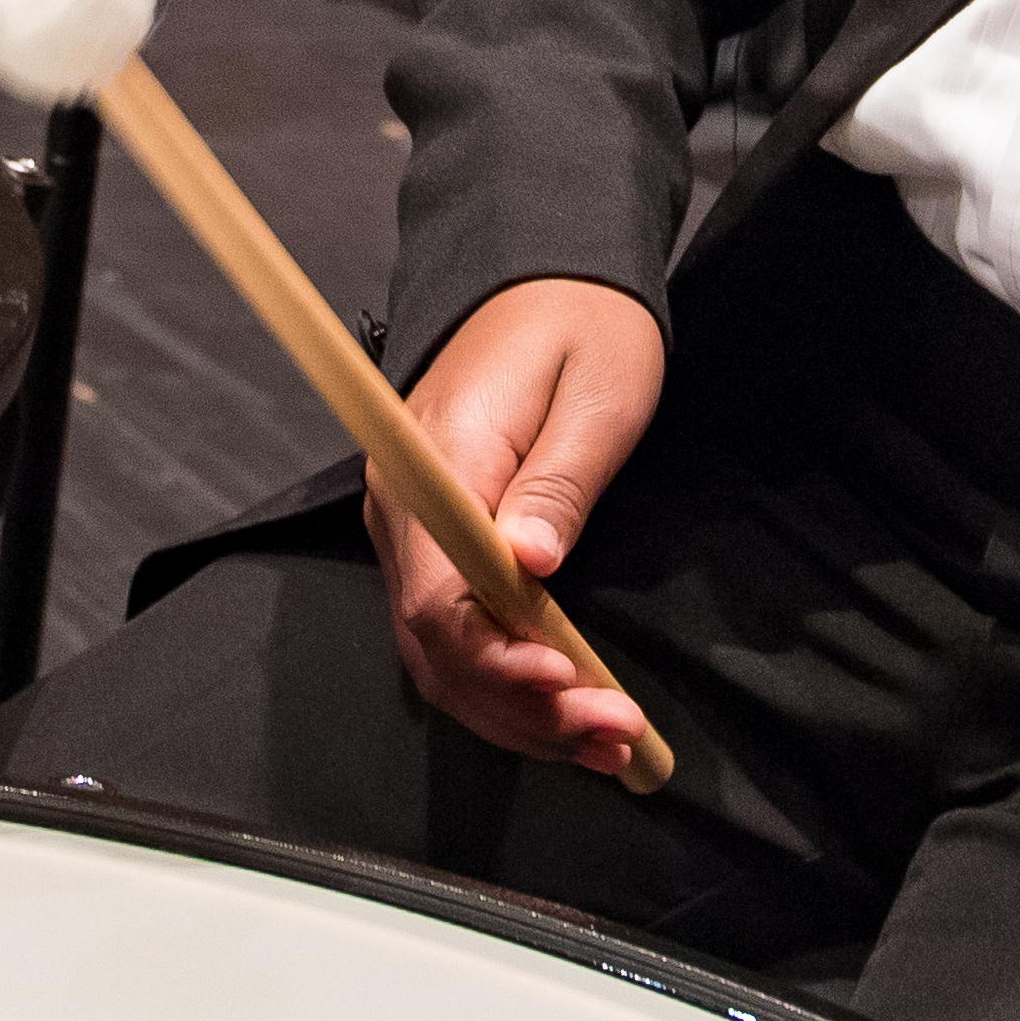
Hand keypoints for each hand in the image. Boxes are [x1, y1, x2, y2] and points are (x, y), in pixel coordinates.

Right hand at [374, 276, 661, 777]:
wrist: (544, 275)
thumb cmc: (582, 323)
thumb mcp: (596, 391)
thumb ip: (559, 481)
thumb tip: (529, 568)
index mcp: (434, 468)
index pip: (437, 599)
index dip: (498, 660)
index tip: (569, 685)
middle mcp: (403, 512)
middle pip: (438, 646)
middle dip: (524, 706)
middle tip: (616, 738)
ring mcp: (412, 535)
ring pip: (446, 657)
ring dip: (522, 713)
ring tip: (612, 744)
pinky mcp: (437, 549)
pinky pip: (459, 637)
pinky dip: (512, 686)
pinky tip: (573, 714)